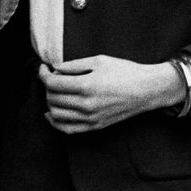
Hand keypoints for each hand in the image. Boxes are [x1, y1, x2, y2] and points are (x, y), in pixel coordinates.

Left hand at [39, 54, 181, 133]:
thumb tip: (55, 68)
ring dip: (50, 102)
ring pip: (56, 115)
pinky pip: (67, 129)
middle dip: (47, 86)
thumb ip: (73, 65)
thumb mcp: (99, 60)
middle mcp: (86, 105)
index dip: (43, 74)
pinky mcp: (95, 126)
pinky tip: (51, 113)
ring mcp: (90, 118)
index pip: (53, 83)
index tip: (43, 68)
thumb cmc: (126, 72)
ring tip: (55, 92)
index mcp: (86, 85)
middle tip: (52, 77)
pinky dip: (55, 122)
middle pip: (52, 98)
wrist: (147, 90)